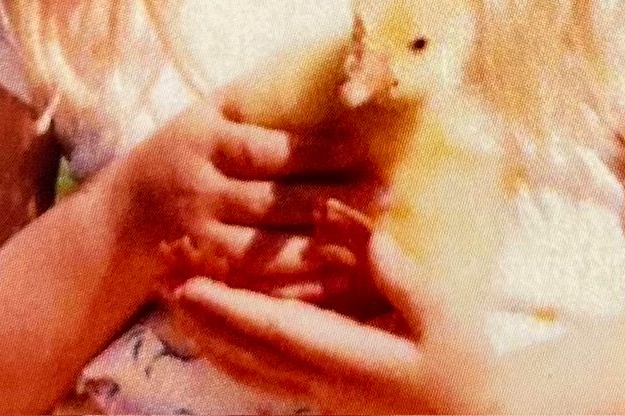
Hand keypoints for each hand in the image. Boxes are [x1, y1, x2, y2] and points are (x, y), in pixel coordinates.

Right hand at [121, 93, 380, 300]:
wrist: (116, 221)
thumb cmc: (177, 155)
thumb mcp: (203, 117)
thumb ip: (253, 102)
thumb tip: (315, 67)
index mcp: (205, 142)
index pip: (266, 148)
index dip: (313, 150)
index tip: (360, 148)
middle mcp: (200, 189)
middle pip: (274, 199)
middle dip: (332, 198)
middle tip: (385, 194)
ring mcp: (199, 238)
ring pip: (268, 247)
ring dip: (323, 245)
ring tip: (372, 238)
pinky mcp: (203, 276)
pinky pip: (256, 283)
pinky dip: (298, 283)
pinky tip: (337, 277)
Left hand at [165, 230, 501, 414]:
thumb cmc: (464, 366)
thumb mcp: (443, 314)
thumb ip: (397, 271)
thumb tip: (353, 227)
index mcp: (350, 362)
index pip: (276, 332)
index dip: (230, 309)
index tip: (191, 285)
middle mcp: (323, 384)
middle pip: (245, 351)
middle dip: (200, 315)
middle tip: (160, 279)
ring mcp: (319, 395)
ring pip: (245, 368)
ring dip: (205, 334)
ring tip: (172, 300)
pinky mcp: (321, 397)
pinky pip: (260, 378)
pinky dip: (227, 355)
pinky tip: (212, 338)